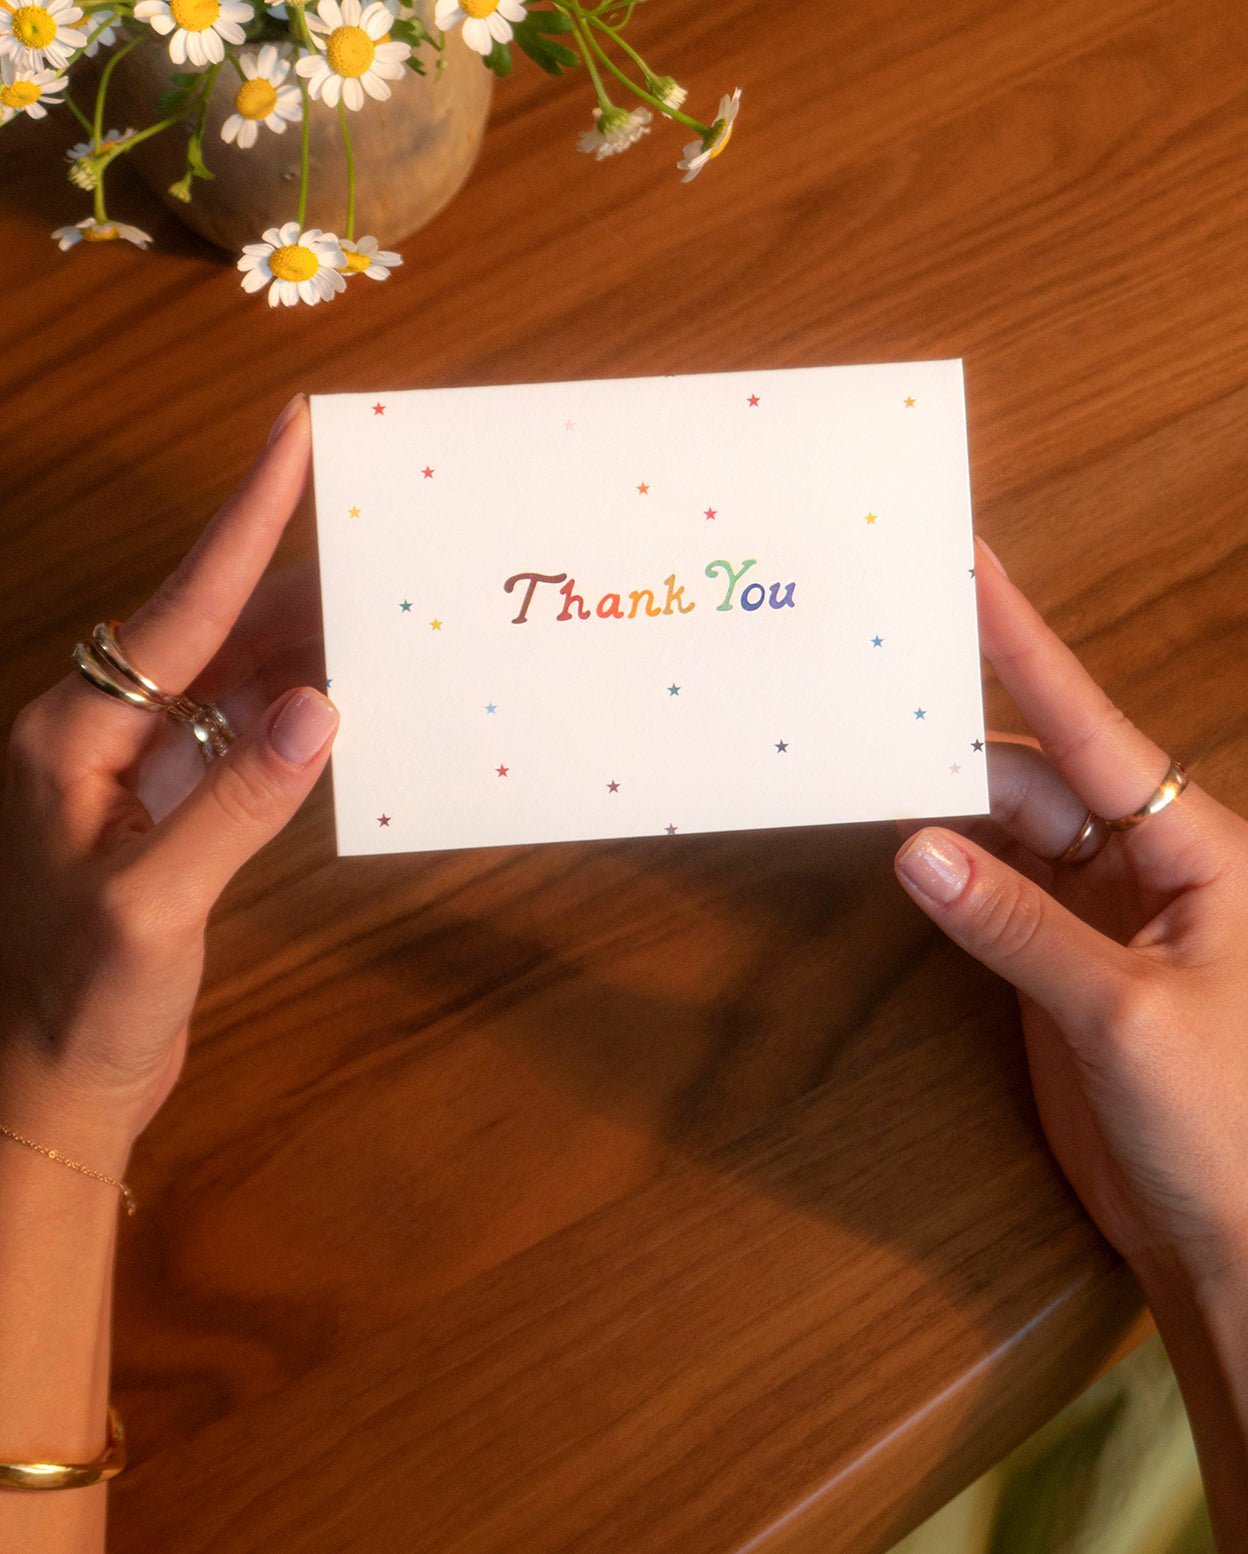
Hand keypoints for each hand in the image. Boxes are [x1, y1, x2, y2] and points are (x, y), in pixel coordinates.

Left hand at [0, 395, 337, 1150]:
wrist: (48, 1087)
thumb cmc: (76, 1001)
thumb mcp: (150, 904)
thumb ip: (237, 802)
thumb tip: (322, 706)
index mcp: (74, 735)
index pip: (179, 609)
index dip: (243, 522)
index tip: (291, 439)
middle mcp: (101, 733)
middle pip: (210, 628)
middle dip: (293, 578)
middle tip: (376, 528)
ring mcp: (135, 771)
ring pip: (230, 677)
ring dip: (303, 645)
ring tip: (382, 606)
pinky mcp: (167, 811)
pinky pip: (239, 732)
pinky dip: (295, 713)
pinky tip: (345, 700)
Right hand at [894, 537, 1247, 1290]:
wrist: (1226, 1241)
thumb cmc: (1227, 1124)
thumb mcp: (1123, 1016)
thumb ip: (1017, 926)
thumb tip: (916, 846)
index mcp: (1198, 853)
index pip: (1098, 734)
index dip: (1030, 652)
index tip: (973, 575)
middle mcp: (1144, 867)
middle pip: (1033, 779)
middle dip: (956, 740)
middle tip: (868, 691)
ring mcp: (1094, 915)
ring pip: (1004, 834)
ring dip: (940, 808)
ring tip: (862, 760)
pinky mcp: (1054, 963)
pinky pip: (990, 895)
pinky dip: (942, 874)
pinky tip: (896, 847)